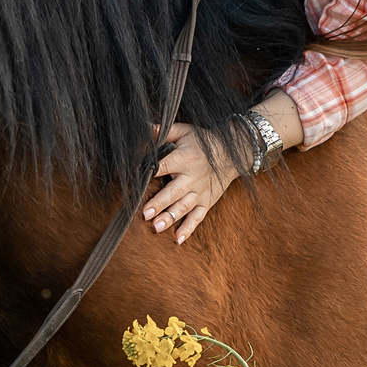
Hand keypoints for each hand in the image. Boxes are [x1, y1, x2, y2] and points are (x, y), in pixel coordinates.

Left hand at [143, 122, 233, 243]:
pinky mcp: (207, 202)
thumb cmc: (202, 142)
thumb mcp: (184, 131)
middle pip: (173, 192)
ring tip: (156, 227)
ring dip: (170, 218)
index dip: (149, 172)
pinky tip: (178, 239)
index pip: (163, 166)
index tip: (135, 179)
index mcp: (184, 159)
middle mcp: (192, 177)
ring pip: (184, 207)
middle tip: (145, 214)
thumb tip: (143, 128)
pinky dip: (189, 229)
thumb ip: (163, 131)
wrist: (231, 154)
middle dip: (159, 203)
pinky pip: (198, 218)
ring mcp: (200, 192)